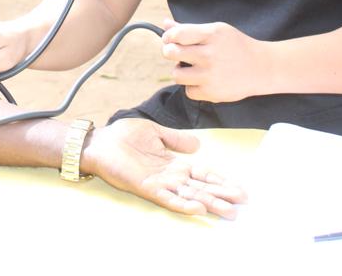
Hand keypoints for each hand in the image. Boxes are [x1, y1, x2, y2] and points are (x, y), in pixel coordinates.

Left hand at [83, 118, 246, 218]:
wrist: (99, 142)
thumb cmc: (123, 136)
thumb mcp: (155, 131)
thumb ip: (175, 138)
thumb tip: (198, 145)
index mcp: (173, 163)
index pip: (202, 174)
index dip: (220, 180)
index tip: (239, 187)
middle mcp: (170, 176)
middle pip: (201, 188)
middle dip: (221, 195)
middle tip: (241, 203)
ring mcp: (159, 184)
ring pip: (189, 196)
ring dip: (209, 203)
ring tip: (228, 211)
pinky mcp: (146, 188)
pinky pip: (168, 198)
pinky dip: (183, 204)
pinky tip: (198, 209)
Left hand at [161, 20, 271, 102]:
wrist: (262, 68)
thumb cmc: (237, 46)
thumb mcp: (217, 31)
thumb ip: (190, 29)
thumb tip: (165, 24)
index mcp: (211, 35)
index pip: (177, 34)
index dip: (168, 37)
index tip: (169, 40)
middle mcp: (209, 54)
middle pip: (171, 53)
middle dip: (170, 53)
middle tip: (177, 54)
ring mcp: (210, 74)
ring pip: (176, 74)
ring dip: (181, 72)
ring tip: (192, 69)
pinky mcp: (212, 92)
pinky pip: (188, 91)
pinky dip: (193, 87)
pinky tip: (203, 81)